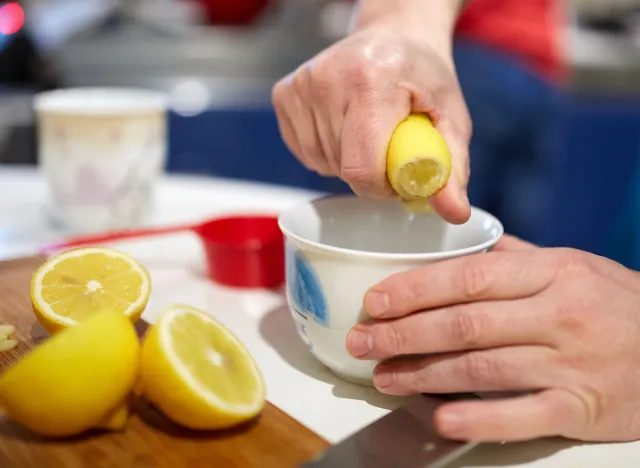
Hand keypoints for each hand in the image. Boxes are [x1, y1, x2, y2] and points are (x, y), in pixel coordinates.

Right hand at [272, 27, 471, 223]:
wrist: (393, 36)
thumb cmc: (423, 76)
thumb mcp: (451, 118)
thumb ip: (451, 167)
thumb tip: (454, 212)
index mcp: (372, 81)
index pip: (361, 168)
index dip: (382, 186)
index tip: (399, 172)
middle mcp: (328, 80)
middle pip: (342, 168)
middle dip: (369, 171)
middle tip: (388, 143)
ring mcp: (301, 86)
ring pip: (322, 164)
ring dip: (347, 161)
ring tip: (367, 129)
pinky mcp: (285, 94)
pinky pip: (305, 152)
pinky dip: (327, 152)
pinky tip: (345, 126)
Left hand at [346, 235, 639, 441]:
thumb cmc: (618, 304)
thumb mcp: (575, 265)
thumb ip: (518, 257)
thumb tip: (466, 244)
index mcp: (553, 273)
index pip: (469, 277)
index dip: (415, 289)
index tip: (375, 300)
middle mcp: (559, 315)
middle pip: (465, 324)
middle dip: (404, 333)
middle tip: (363, 340)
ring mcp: (571, 363)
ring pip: (481, 369)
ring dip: (423, 374)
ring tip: (382, 376)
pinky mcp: (582, 408)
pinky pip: (522, 416)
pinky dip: (477, 418)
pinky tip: (440, 418)